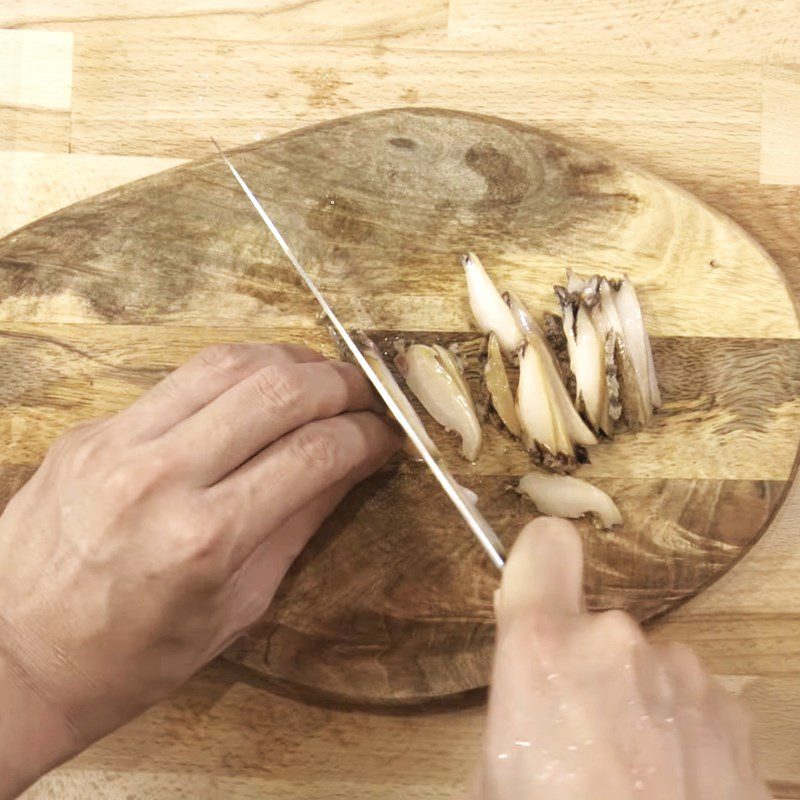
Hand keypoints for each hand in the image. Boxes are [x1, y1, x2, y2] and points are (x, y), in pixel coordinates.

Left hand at [0, 343, 398, 796]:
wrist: (15, 654)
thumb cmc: (134, 656)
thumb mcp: (237, 607)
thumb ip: (298, 525)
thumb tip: (351, 467)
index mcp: (205, 540)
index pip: (313, 454)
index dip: (365, 436)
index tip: (386, 436)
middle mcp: (161, 477)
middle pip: (277, 391)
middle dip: (339, 383)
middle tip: (364, 395)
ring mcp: (118, 442)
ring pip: (227, 364)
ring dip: (289, 361)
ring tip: (319, 378)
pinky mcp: (93, 428)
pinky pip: (180, 378)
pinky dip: (235, 372)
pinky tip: (258, 388)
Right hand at [474, 518, 770, 799]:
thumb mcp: (497, 774)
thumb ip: (517, 703)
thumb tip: (536, 689)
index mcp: (542, 650)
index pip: (544, 546)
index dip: (538, 565)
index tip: (537, 594)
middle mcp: (615, 641)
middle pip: (593, 625)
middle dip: (587, 669)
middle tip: (581, 740)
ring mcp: (681, 671)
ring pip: (643, 663)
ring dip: (636, 700)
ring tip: (634, 774)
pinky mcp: (730, 709)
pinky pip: (688, 694)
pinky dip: (680, 726)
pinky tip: (675, 784)